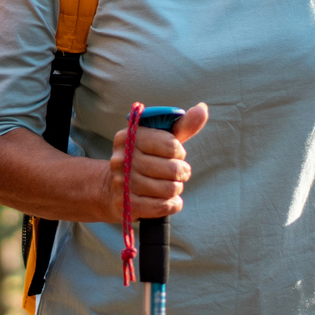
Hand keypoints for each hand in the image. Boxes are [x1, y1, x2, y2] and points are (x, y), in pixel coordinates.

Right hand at [102, 103, 209, 223]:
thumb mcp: (161, 139)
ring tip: (169, 186)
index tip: (173, 154)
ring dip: (176, 189)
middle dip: (181, 172)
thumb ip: (182, 126)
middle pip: (172, 169)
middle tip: (176, 173)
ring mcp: (122, 182)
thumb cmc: (145, 159)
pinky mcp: (126, 204)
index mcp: (129, 136)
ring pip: (169, 189)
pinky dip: (172, 204)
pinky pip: (163, 207)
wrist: (112, 189)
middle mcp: (122, 158)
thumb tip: (202, 108)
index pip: (171, 145)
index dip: (179, 152)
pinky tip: (168, 200)